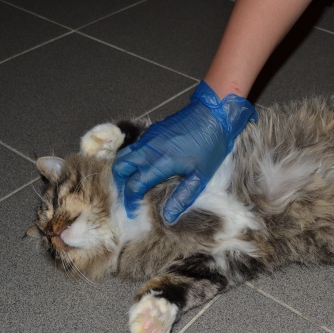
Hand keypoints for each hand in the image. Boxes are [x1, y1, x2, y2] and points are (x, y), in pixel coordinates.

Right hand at [112, 81, 256, 222]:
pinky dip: (132, 159)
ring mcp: (148, 138)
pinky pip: (134, 147)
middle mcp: (148, 149)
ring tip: (134, 184)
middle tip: (129, 197)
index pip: (134, 185)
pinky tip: (144, 168)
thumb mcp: (200, 177)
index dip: (131, 201)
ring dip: (124, 170)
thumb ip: (182, 198)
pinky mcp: (152, 131)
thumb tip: (168, 217)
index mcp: (158, 163)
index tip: (134, 211)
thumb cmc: (210, 146)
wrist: (214, 114)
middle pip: (120, 168)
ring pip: (124, 155)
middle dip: (120, 184)